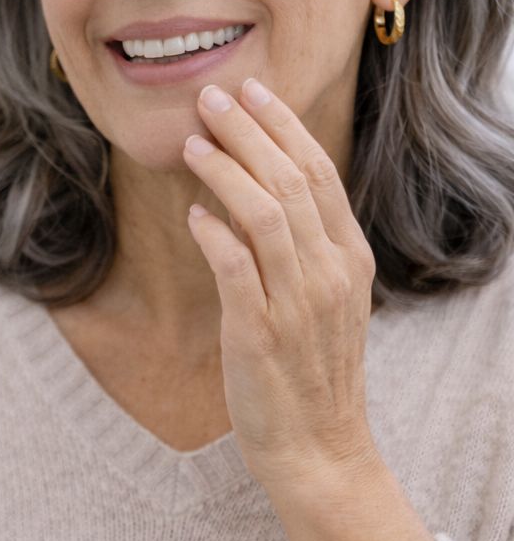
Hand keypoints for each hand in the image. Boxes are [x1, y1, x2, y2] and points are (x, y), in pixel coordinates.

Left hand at [184, 80, 431, 540]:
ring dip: (226, 172)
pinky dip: (215, 235)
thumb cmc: (310, 372)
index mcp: (347, 259)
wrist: (319, 449)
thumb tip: (249, 197)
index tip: (252, 91)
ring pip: (265, 215)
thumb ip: (298, 248)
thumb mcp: (320, 300)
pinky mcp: (260, 333)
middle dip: (248, 132)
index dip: (283, 126)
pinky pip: (236, 270)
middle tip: (211, 98)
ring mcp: (297, 303)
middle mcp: (329, 273)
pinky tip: (193, 213)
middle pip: (290, 181)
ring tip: (192, 144)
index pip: (318, 172)